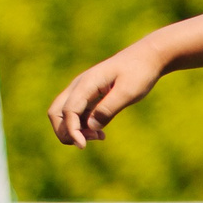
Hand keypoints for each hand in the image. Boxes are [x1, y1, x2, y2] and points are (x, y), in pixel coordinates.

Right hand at [47, 44, 164, 146]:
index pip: (68, 111)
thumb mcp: (128, 92)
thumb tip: (91, 127)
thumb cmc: (139, 72)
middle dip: (65, 132)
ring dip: (74, 131)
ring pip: (63, 115)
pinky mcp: (88, 96)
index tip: (83, 145)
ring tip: (98, 136)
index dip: (72, 131)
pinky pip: (76, 115)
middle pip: (55, 113)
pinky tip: (100, 133)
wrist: (147, 57)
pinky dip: (81, 127)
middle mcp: (79, 86)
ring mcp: (81, 91)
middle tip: (88, 141)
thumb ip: (108, 109)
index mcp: (87, 83)